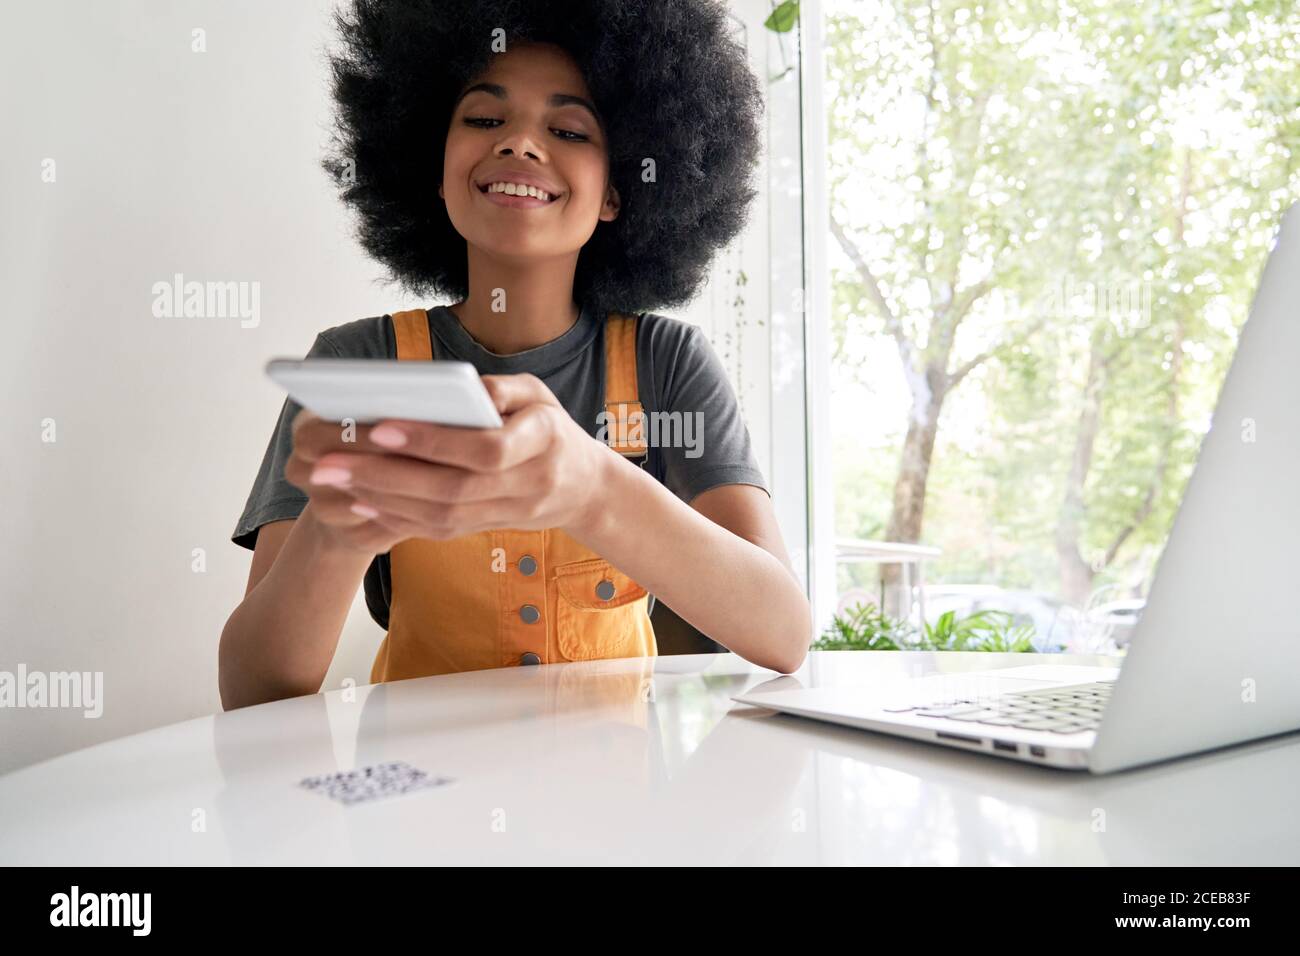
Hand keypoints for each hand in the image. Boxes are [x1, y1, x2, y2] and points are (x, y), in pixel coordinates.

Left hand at [287, 373, 614, 545]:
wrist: (581, 487)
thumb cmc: (549, 427)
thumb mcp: (539, 394)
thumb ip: (503, 389)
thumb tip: (462, 389)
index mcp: (543, 441)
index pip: (485, 450)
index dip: (433, 443)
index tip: (380, 428)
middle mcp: (528, 484)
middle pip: (451, 489)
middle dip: (386, 476)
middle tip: (330, 461)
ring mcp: (507, 513)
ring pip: (440, 515)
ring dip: (382, 499)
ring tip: (333, 477)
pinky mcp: (486, 528)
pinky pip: (438, 529)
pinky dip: (396, 517)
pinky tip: (358, 500)